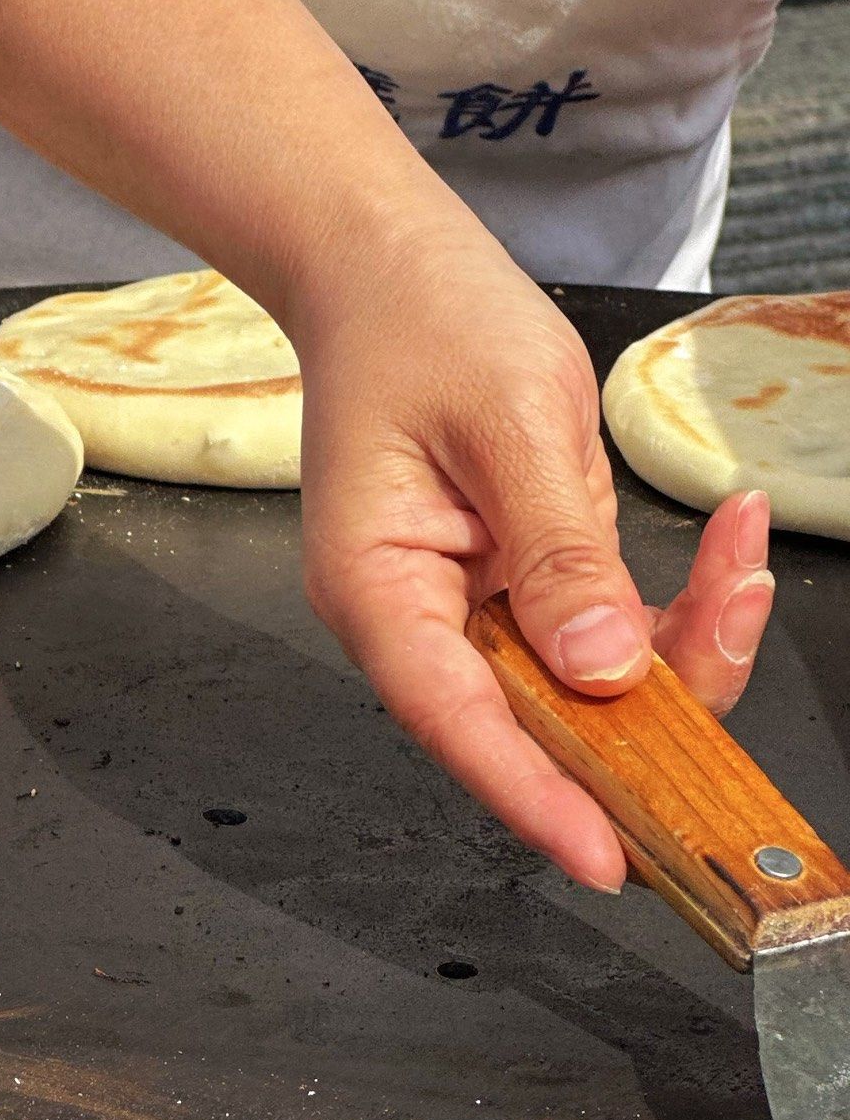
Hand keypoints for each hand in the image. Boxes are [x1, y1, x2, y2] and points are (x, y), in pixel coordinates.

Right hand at [296, 248, 774, 890]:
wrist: (387, 265)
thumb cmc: (421, 322)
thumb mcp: (508, 422)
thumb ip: (559, 551)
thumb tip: (605, 668)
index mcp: (376, 591)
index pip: (458, 720)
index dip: (534, 795)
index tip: (606, 855)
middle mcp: (416, 619)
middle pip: (530, 720)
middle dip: (647, 706)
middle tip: (735, 624)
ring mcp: (467, 606)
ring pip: (580, 686)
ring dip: (679, 646)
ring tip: (742, 558)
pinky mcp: (515, 584)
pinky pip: (599, 632)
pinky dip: (672, 607)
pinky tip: (728, 546)